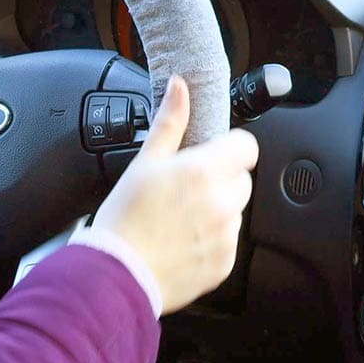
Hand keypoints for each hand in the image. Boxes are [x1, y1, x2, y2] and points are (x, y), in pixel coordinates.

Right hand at [91, 76, 258, 314]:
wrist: (117, 274)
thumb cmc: (124, 219)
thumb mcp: (145, 162)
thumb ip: (169, 122)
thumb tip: (179, 88)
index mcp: (204, 171)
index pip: (246, 146)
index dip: (229, 147)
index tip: (212, 155)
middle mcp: (222, 202)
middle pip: (241, 178)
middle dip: (221, 179)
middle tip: (187, 189)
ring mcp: (226, 235)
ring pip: (235, 210)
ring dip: (217, 209)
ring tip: (181, 218)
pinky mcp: (225, 263)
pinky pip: (229, 241)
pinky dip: (213, 240)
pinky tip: (183, 241)